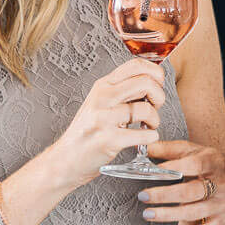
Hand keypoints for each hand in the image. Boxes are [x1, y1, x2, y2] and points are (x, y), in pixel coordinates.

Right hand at [39, 59, 167, 188]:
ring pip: (146, 109)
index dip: (155, 72)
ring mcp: (104, 119)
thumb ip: (123, 90)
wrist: (66, 159)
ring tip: (148, 126)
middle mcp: (102, 98)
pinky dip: (151, 137)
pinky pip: (144, 135)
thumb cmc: (87, 131)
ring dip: (155, 120)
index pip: (136, 65)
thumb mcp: (101, 102)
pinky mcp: (108, 140)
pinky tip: (144, 138)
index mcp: (103, 86)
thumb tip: (153, 81)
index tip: (157, 84)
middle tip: (155, 107)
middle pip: (146, 83)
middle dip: (159, 96)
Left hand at [138, 141, 224, 224]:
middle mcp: (221, 182)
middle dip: (165, 194)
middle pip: (192, 191)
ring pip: (196, 211)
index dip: (174, 167)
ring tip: (148, 213)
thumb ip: (168, 150)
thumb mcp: (193, 152)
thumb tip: (145, 147)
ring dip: (170, 214)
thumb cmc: (208, 166)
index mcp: (213, 161)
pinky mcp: (222, 218)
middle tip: (143, 196)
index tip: (154, 171)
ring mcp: (222, 202)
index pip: (195, 164)